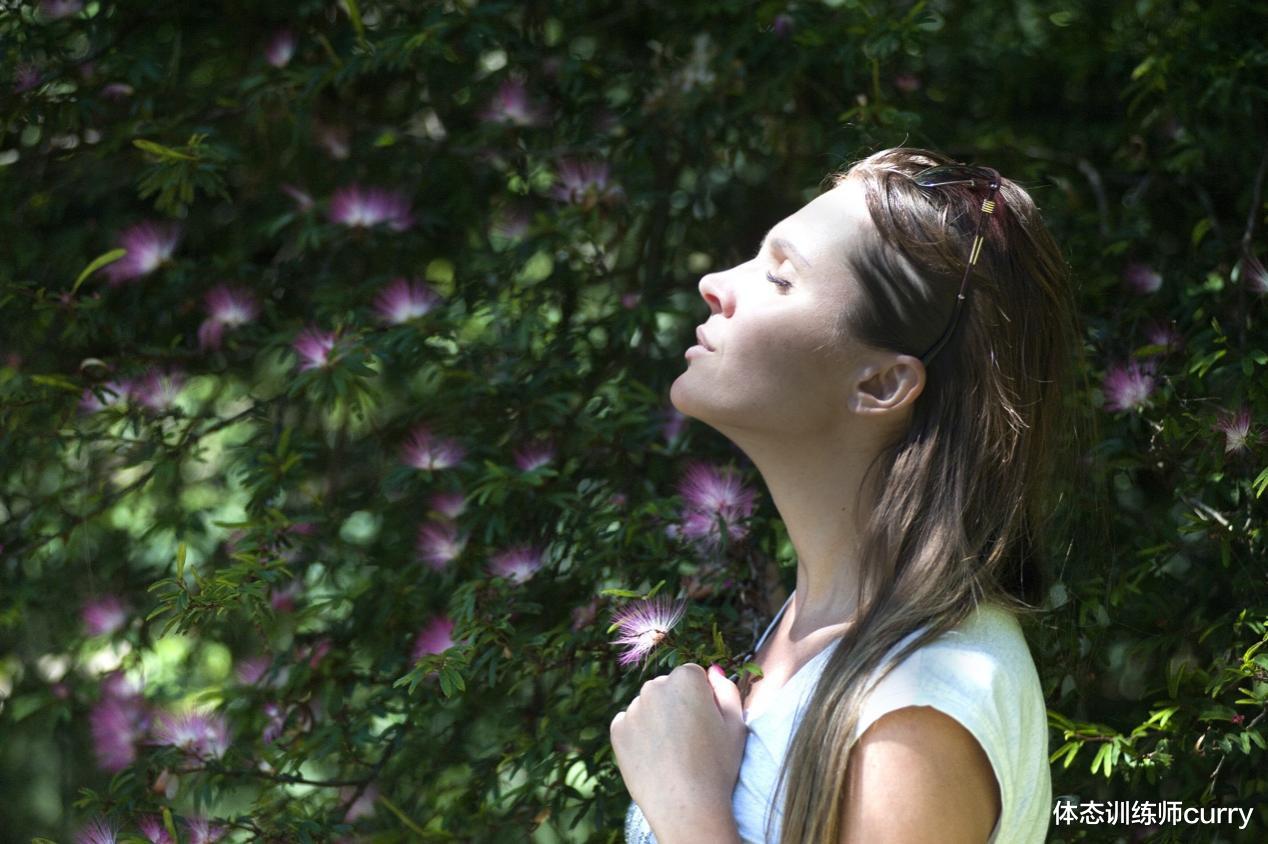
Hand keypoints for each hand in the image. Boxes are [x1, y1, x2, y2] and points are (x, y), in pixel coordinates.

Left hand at [610, 663, 746, 840]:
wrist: (686, 806)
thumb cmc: (717, 766)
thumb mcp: (736, 725)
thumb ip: (727, 690)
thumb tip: (713, 672)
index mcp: (686, 679)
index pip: (693, 676)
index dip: (702, 699)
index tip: (706, 723)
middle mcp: (655, 686)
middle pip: (667, 688)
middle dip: (676, 705)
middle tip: (689, 740)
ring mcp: (633, 708)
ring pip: (648, 706)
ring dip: (657, 719)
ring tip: (672, 752)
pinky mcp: (617, 729)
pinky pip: (630, 724)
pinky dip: (639, 735)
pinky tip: (655, 757)